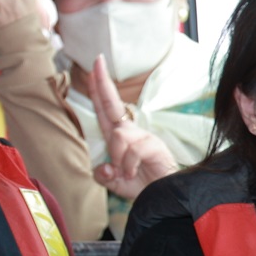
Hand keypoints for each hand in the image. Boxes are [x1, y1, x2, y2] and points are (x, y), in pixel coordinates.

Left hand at [88, 55, 178, 199]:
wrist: (164, 197)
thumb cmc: (142, 186)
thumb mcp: (116, 183)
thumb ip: (104, 176)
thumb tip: (105, 169)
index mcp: (119, 136)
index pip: (104, 110)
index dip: (97, 90)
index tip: (92, 69)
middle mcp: (130, 132)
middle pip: (112, 104)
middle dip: (102, 82)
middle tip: (97, 59)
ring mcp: (142, 137)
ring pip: (117, 136)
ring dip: (118, 159)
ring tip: (127, 172)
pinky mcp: (153, 145)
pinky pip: (131, 151)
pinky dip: (128, 166)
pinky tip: (134, 172)